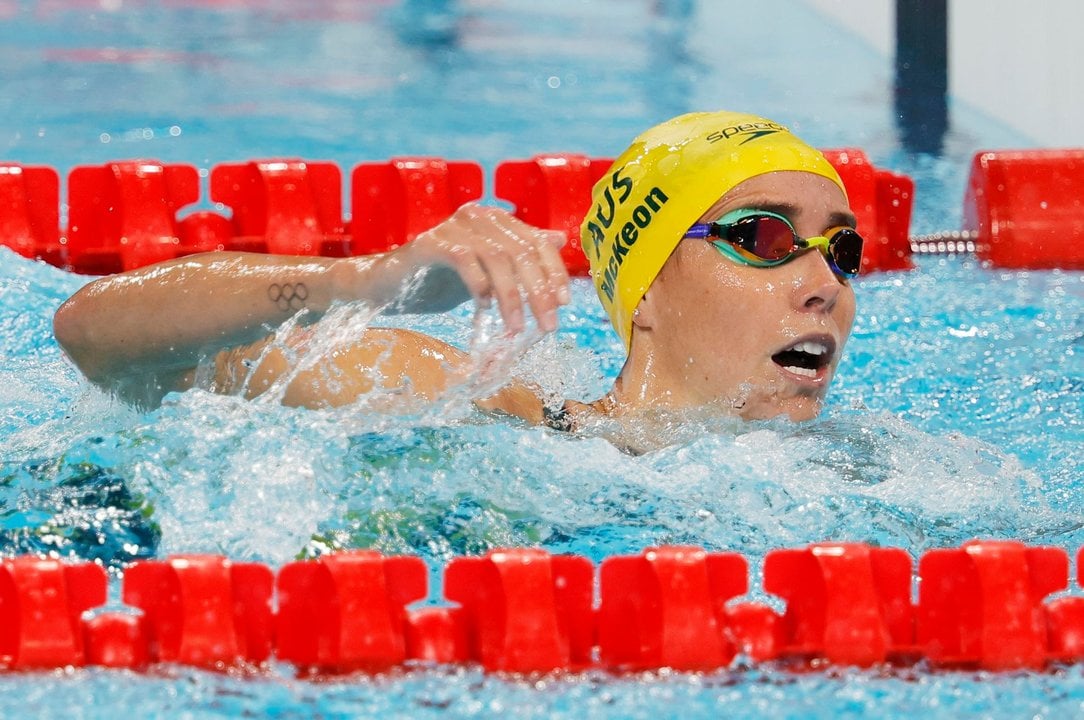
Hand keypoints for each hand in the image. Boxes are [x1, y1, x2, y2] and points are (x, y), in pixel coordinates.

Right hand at [394, 203, 570, 332]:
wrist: (390, 283)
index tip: (563, 303)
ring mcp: (453, 226)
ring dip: (511, 296)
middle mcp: (478, 216)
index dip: (555, 272)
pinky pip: (463, 259)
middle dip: (538, 292)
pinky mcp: (429, 242)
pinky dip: (479, 284)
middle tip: (547, 325)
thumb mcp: (489, 270)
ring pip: (497, 257)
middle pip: (521, 252)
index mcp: (497, 221)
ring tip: (516, 327)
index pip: (538, 243)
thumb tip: (560, 238)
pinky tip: (484, 307)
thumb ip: (521, 255)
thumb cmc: (442, 278)